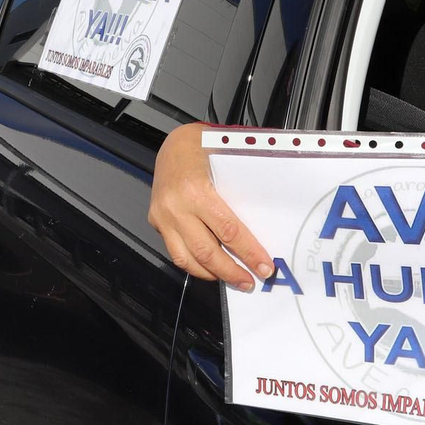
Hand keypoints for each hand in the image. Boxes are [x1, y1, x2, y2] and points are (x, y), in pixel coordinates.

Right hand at [148, 123, 273, 289]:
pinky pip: (175, 251)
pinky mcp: (156, 221)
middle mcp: (176, 207)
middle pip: (207, 252)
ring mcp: (162, 217)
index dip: (249, 253)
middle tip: (250, 281)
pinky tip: (210, 268)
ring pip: (187, 259)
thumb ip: (242, 190)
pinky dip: (194, 264)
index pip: (229, 231)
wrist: (172, 142)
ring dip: (212, 274)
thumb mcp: (226, 162)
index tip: (264, 266)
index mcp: (196, 190)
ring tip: (232, 279)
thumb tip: (268, 222)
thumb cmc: (202, 146)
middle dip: (232, 271)